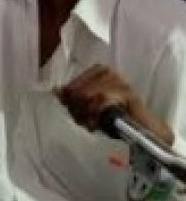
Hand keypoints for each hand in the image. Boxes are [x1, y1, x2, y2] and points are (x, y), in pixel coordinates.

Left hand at [57, 65, 174, 145]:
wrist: (145, 129)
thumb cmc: (116, 117)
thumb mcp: (88, 107)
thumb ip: (73, 98)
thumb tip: (56, 90)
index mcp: (97, 71)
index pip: (70, 87)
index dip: (70, 104)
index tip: (78, 116)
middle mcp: (107, 71)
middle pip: (76, 93)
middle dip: (78, 111)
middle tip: (86, 123)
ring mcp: (118, 80)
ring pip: (85, 97)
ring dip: (87, 116)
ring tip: (93, 125)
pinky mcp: (126, 92)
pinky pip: (100, 102)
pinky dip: (96, 116)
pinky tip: (98, 124)